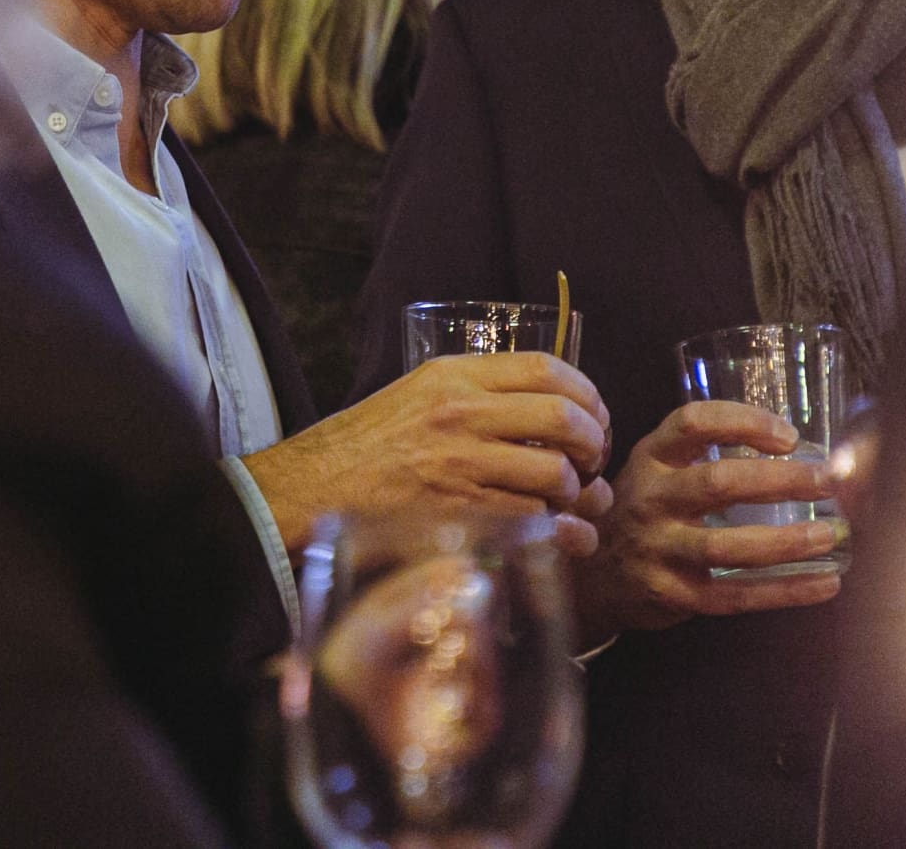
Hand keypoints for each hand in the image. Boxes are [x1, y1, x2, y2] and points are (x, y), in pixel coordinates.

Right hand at [244, 353, 611, 553]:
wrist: (311, 490)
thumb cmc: (365, 445)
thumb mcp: (418, 394)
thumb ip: (477, 394)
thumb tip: (551, 414)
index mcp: (453, 376)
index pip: (546, 369)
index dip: (587, 394)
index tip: (594, 416)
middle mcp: (460, 414)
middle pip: (563, 419)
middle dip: (593, 444)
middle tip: (590, 462)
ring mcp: (460, 466)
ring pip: (554, 475)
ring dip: (577, 494)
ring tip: (569, 501)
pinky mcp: (457, 515)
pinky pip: (534, 522)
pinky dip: (562, 533)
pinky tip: (565, 537)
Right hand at [573, 401, 842, 643]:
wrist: (592, 576)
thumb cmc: (642, 512)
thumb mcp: (655, 471)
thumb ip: (702, 455)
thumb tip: (792, 446)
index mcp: (651, 458)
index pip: (693, 424)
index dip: (743, 422)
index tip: (788, 435)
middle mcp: (651, 499)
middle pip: (717, 483)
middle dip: (778, 481)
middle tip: (824, 481)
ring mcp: (659, 549)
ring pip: (727, 546)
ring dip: (786, 541)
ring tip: (829, 535)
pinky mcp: (673, 595)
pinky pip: (736, 595)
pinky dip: (785, 591)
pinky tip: (824, 583)